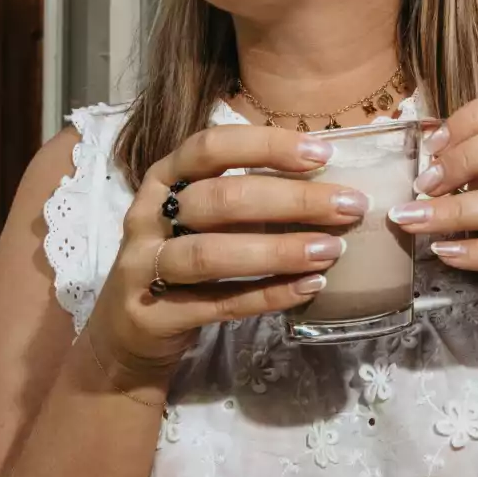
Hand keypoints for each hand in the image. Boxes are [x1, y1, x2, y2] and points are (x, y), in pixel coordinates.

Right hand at [87, 125, 365, 381]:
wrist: (129, 331)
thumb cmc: (181, 255)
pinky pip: (218, 304)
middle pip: (220, 199)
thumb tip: (327, 178)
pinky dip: (268, 295)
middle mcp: (148, 215)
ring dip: (278, 251)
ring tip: (331, 250)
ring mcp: (144, 266)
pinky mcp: (154, 315)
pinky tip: (309, 288)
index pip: (211, 146)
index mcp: (163, 177)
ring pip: (212, 254)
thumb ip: (245, 194)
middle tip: (348, 207)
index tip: (322, 155)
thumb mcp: (199, 215)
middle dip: (291, 200)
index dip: (266, 146)